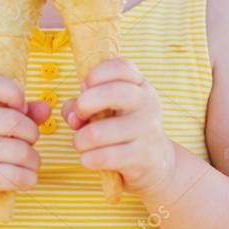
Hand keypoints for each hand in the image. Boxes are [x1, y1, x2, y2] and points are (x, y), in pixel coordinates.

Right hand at [0, 72, 50, 218]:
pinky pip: (18, 175)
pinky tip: (23, 179)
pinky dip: (29, 179)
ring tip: (26, 164)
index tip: (20, 108)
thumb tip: (45, 108)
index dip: (13, 92)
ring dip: (33, 161)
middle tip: (27, 144)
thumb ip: (22, 113)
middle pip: (15, 120)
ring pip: (21, 150)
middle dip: (32, 134)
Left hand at [61, 58, 176, 195]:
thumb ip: (83, 104)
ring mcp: (148, 130)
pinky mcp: (143, 157)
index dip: (95, 75)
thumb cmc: (123, 129)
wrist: (156, 162)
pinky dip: (87, 159)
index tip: (83, 88)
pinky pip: (104, 157)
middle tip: (78, 117)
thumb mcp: (108, 109)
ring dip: (80, 140)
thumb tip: (72, 115)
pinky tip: (87, 158)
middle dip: (84, 104)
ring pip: (99, 132)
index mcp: (140, 85)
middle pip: (113, 93)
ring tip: (80, 143)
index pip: (120, 67)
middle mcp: (147, 103)